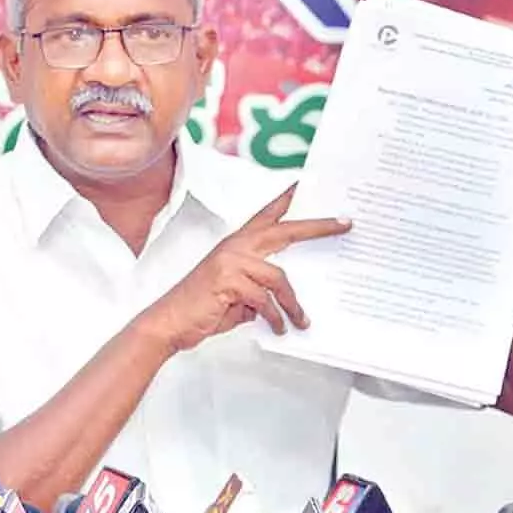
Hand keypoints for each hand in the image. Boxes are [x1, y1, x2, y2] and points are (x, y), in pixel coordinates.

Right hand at [139, 184, 350, 353]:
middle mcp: (236, 247)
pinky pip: (264, 300)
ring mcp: (231, 262)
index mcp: (237, 245)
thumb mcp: (238, 295)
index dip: (286, 198)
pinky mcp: (228, 281)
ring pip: (279, 277)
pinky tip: (279, 329)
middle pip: (285, 230)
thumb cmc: (202, 308)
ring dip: (293, 305)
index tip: (306, 183)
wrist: (169, 322)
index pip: (267, 215)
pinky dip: (275, 317)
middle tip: (343, 225)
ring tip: (302, 322)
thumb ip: (260, 289)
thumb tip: (287, 299)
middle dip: (317, 227)